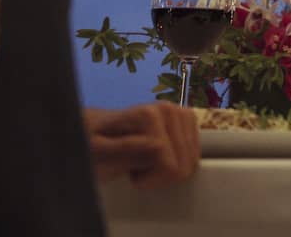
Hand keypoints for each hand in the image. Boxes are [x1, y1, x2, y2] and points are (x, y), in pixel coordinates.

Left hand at [84, 103, 198, 186]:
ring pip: (191, 162)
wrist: (99, 128)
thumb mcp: (99, 152)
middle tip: (138, 167)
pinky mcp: (187, 119)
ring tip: (146, 161)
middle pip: (183, 165)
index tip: (130, 174)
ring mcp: (180, 113)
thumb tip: (157, 146)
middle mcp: (169, 108)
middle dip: (160, 175)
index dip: (149, 180)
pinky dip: (177, 162)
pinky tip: (159, 156)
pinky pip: (194, 155)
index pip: (169, 166)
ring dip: (168, 170)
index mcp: (149, 115)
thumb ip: (126, 150)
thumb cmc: (96, 143)